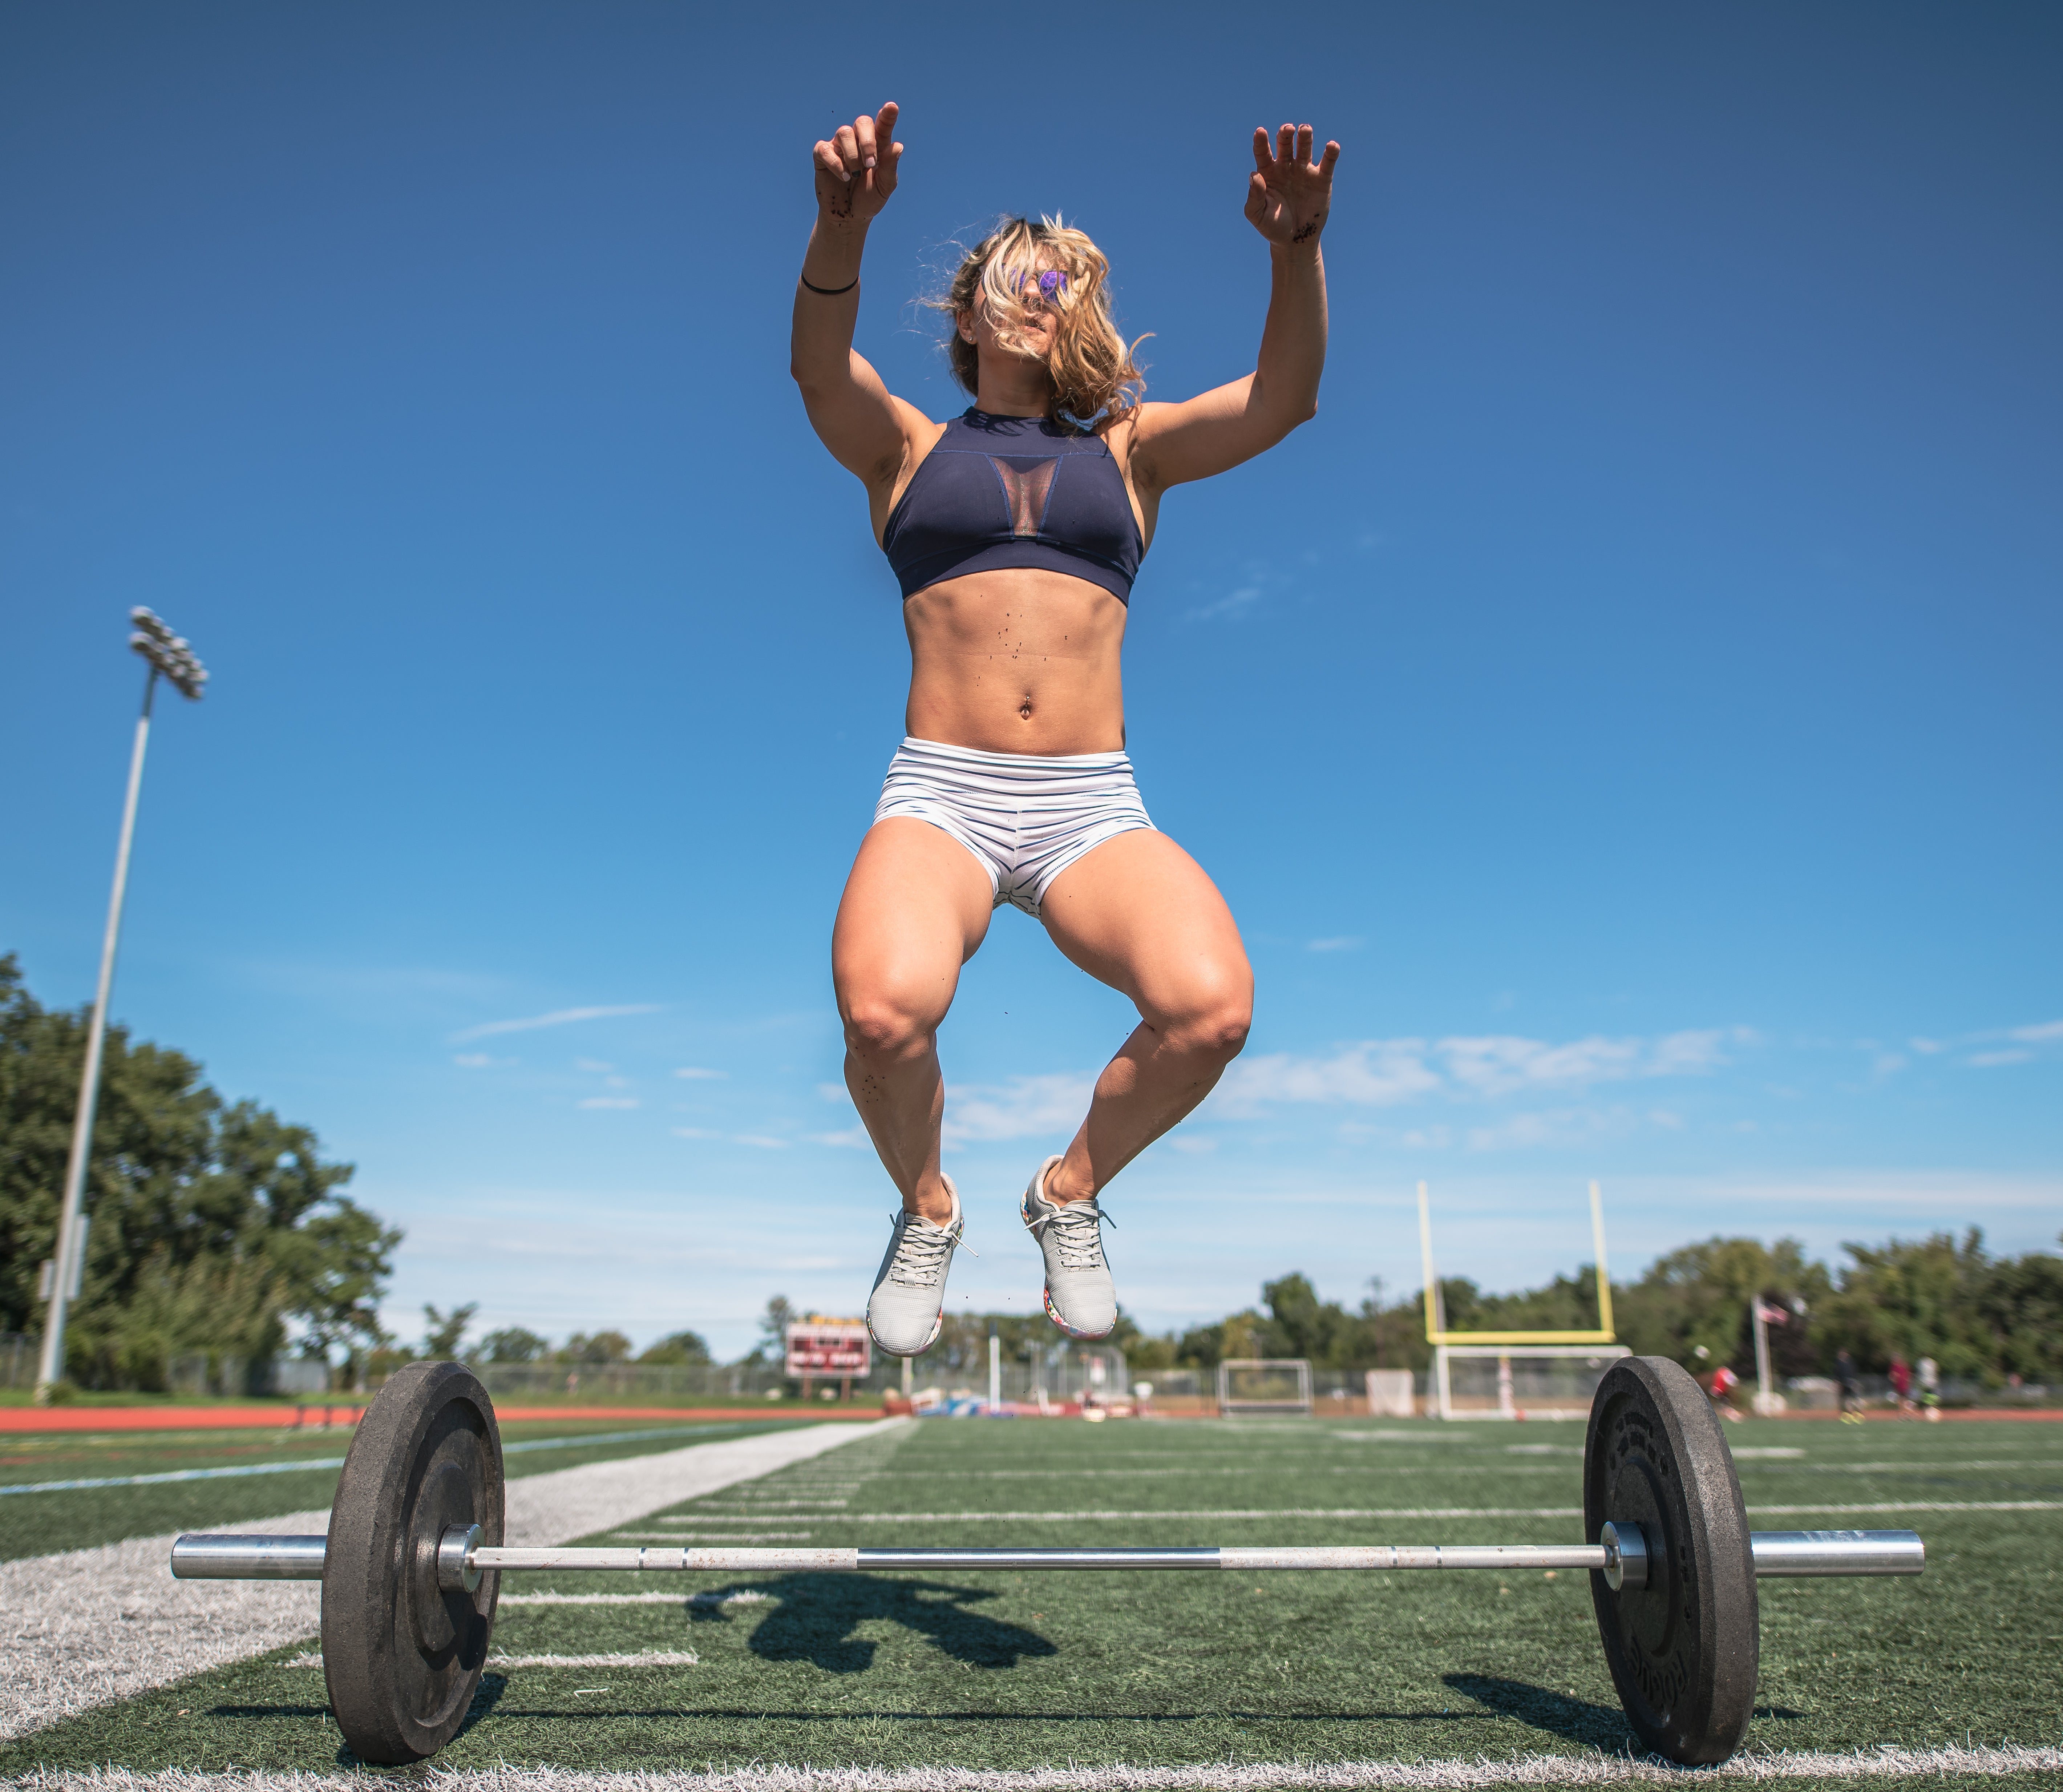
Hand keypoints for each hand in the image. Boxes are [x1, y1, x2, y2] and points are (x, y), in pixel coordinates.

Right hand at [814, 102, 902, 225]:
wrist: (849, 217)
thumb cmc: (869, 199)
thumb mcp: (884, 187)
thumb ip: (890, 167)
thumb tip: (897, 146)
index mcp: (877, 145)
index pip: (883, 124)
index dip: (887, 114)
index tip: (892, 107)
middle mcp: (858, 141)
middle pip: (862, 122)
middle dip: (867, 142)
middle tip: (871, 164)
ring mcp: (839, 146)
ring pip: (844, 132)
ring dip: (852, 154)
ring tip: (856, 174)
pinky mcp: (823, 156)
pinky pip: (826, 149)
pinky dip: (836, 164)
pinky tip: (845, 177)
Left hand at [1243, 123, 1338, 249]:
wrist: (1294, 240)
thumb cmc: (1273, 226)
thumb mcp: (1258, 215)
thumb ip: (1255, 196)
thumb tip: (1254, 176)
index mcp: (1268, 172)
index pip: (1263, 152)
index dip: (1261, 141)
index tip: (1260, 132)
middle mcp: (1286, 167)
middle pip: (1285, 144)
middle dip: (1286, 135)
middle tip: (1287, 129)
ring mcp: (1304, 171)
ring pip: (1305, 147)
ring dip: (1305, 136)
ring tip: (1305, 130)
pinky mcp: (1322, 179)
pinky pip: (1327, 162)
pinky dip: (1331, 152)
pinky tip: (1331, 146)